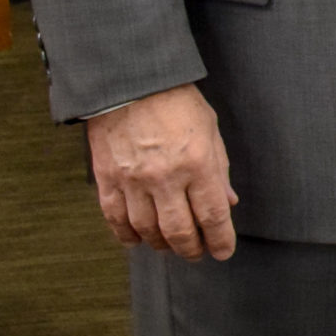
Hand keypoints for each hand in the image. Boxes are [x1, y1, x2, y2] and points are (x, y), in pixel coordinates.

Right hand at [84, 84, 237, 260]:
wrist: (128, 82)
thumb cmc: (176, 102)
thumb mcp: (210, 130)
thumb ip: (219, 169)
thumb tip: (227, 203)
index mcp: (197, 163)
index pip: (212, 215)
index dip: (220, 240)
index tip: (223, 252)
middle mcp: (165, 177)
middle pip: (179, 231)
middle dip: (192, 249)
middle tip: (197, 254)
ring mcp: (133, 181)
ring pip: (147, 231)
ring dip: (161, 245)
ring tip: (171, 246)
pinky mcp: (107, 180)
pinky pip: (116, 219)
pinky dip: (127, 236)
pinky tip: (138, 240)